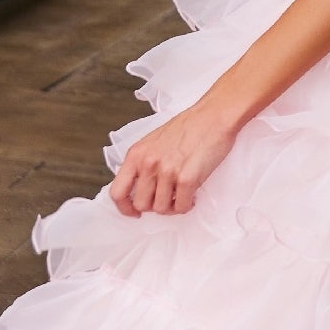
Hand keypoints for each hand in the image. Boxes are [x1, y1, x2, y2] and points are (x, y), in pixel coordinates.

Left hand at [109, 102, 236, 217]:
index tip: (134, 212)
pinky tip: (191, 195)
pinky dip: (186, 205)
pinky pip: (181, 206)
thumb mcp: (153, 142)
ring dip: (172, 206)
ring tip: (180, 195)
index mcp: (136, 154)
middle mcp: (148, 164)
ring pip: (161, 209)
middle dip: (154, 206)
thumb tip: (141, 187)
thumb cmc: (188, 127)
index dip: (124, 208)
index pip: (117, 192)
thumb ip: (143, 163)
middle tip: (166, 198)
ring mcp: (167, 172)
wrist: (213, 116)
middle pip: (141, 204)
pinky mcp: (186, 179)